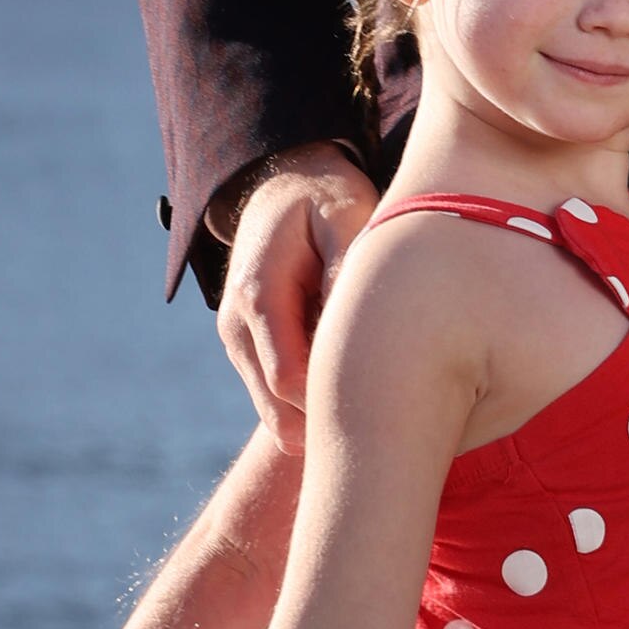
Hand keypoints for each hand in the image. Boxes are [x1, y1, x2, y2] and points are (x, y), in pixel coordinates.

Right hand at [215, 146, 378, 441]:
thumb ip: (345, 265)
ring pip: (278, 410)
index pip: (289, 379)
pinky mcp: (252, 350)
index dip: (334, 405)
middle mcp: (238, 326)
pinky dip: (315, 403)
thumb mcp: (344, 215)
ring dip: (322, 416)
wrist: (283, 190)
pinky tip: (358, 395)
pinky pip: (282, 396)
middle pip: (280, 409)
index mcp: (258, 296)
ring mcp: (240, 342)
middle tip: (390, 438)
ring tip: (378, 415)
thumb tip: (351, 319)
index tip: (389, 412)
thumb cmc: (322, 201)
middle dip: (329, 426)